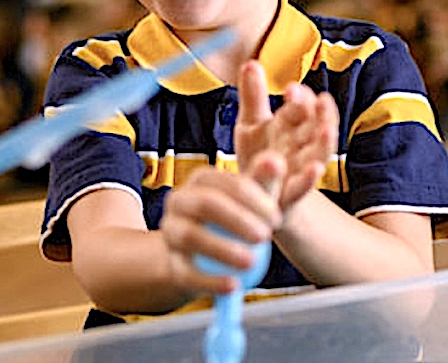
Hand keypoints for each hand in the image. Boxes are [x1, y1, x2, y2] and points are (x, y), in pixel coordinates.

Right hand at [159, 168, 280, 297]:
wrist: (207, 254)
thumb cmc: (235, 218)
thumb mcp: (251, 199)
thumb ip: (264, 180)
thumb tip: (276, 161)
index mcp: (200, 180)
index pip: (223, 181)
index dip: (251, 198)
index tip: (276, 217)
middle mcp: (179, 202)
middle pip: (204, 204)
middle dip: (236, 219)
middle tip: (264, 236)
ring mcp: (171, 232)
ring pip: (189, 236)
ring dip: (221, 249)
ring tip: (250, 261)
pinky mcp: (173, 264)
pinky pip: (187, 273)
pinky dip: (211, 281)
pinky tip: (234, 286)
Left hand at [235, 61, 337, 216]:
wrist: (259, 198)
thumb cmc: (259, 157)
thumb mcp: (252, 124)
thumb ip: (253, 96)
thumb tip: (251, 62)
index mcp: (292, 127)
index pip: (301, 107)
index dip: (299, 98)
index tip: (291, 88)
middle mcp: (301, 146)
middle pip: (315, 126)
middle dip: (318, 114)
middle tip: (320, 99)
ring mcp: (300, 170)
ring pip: (319, 154)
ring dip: (325, 141)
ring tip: (328, 128)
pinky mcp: (292, 194)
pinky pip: (304, 187)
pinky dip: (310, 179)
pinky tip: (315, 170)